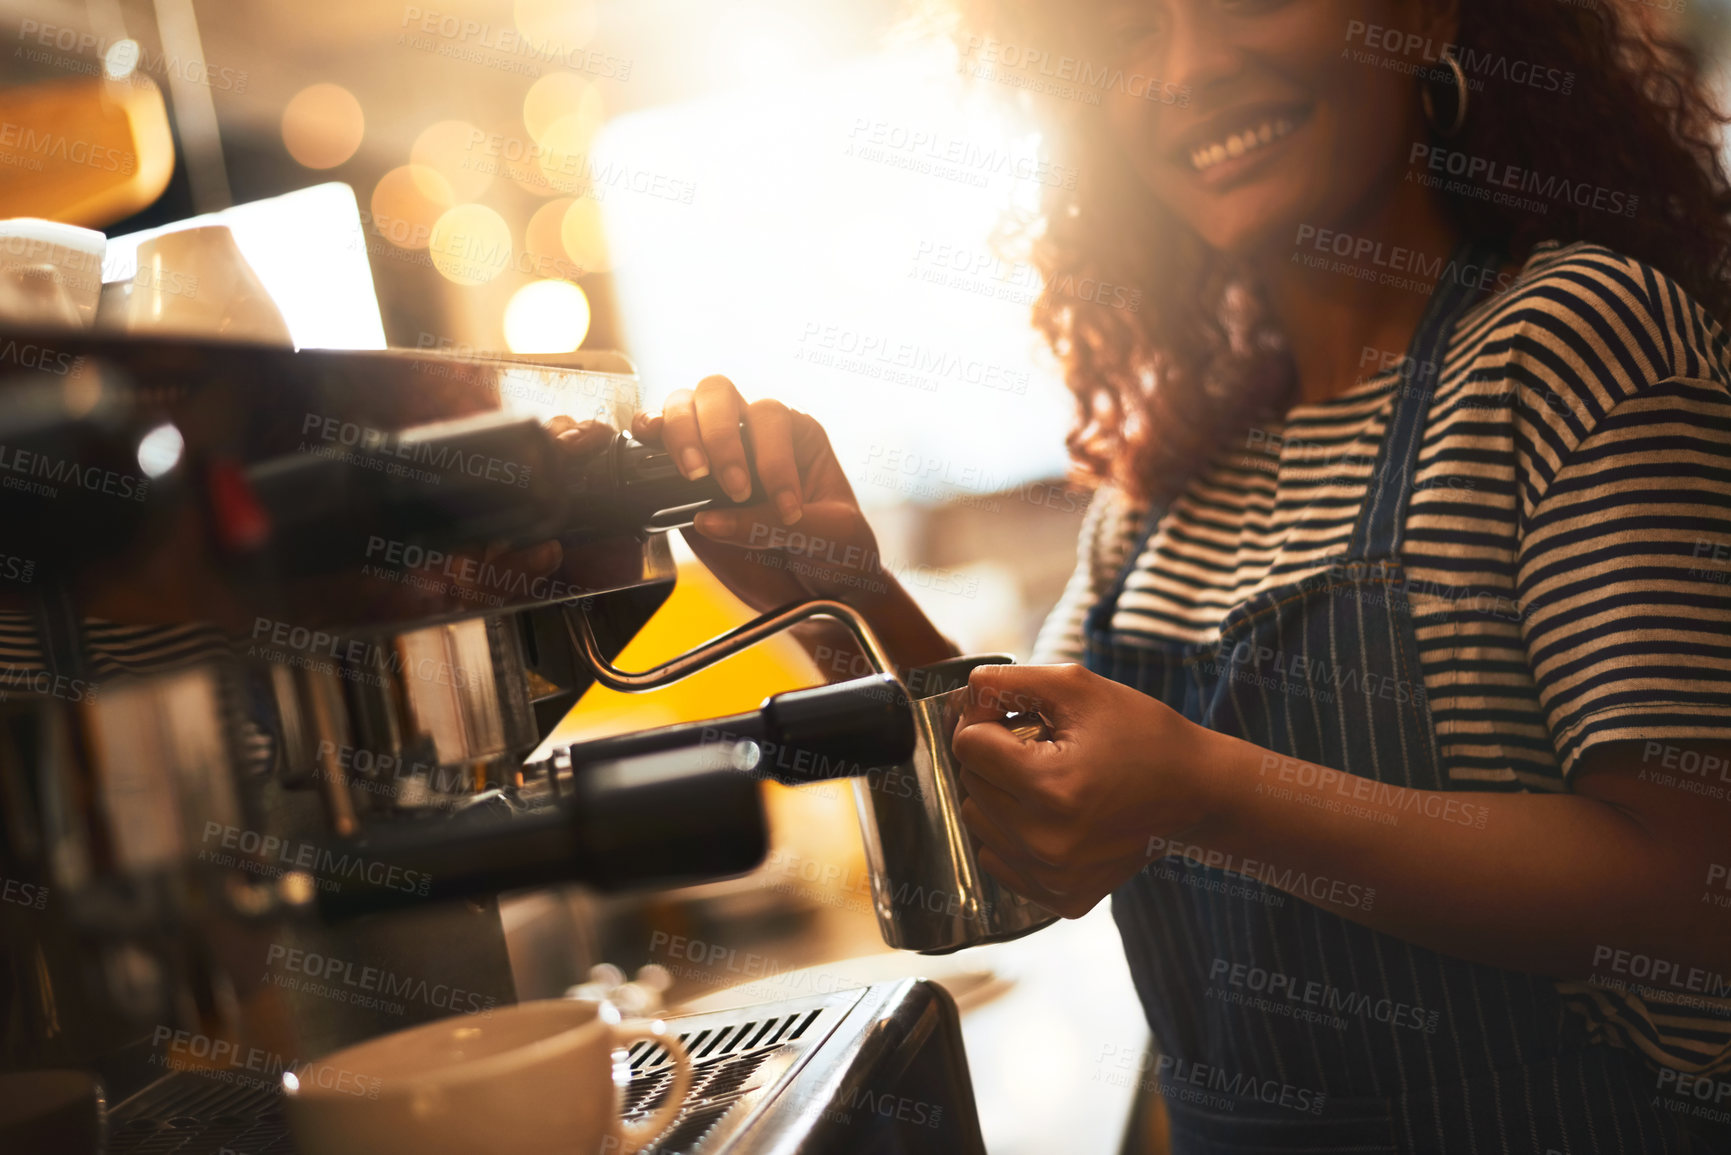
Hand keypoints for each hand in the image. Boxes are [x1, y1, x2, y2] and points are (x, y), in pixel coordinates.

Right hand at [630, 376, 884, 616]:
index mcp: (797, 434)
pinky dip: (646, 439)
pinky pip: (656, 447)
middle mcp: (752, 434)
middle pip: (718, 394)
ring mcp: (714, 456)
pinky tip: (645, 443)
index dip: (773, 460)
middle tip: (733, 488)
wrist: (821, 596)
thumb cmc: (838, 554)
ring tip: (693, 475)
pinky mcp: (685, 489)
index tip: (788, 512)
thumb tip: (706, 518)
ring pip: (684, 407)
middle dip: (720, 435)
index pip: (771, 418)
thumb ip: (771, 524)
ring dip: (681, 433)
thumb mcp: (828, 535)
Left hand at [951, 663, 1221, 917]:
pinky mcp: (1061, 899)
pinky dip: (1012, 834)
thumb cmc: (1140, 733)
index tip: (1021, 718)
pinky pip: (997, 860)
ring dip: (1000, 795)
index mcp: (1050, 788)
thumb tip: (961, 696)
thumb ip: (1007, 682)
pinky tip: (1053, 815)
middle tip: (1042, 747)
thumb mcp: (1076, 687)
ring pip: (978, 823)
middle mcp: (1046, 842)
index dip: (989, 720)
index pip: (968, 745)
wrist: (1197, 793)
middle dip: (995, 757)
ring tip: (1048, 780)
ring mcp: (1053, 878)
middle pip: (969, 784)